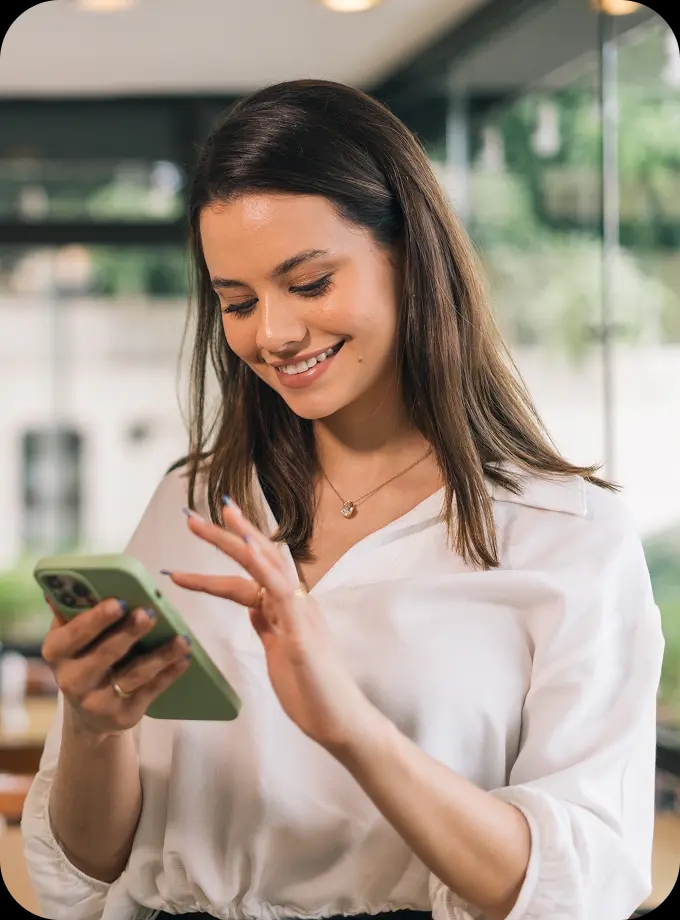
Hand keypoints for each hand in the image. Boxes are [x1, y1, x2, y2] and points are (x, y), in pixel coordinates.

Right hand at [42, 597, 190, 740]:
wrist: (89, 712)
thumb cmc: (84, 657)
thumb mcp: (72, 637)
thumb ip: (74, 610)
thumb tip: (73, 579)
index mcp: (56, 652)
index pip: (75, 634)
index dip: (96, 619)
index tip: (119, 601)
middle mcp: (71, 680)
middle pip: (105, 654)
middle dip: (129, 633)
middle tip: (151, 613)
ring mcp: (97, 701)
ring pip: (133, 675)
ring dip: (160, 655)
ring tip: (182, 639)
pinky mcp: (123, 715)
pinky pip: (150, 691)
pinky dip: (169, 674)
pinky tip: (184, 658)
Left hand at [164, 500, 374, 751]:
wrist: (340, 721)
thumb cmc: (312, 691)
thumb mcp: (279, 652)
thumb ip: (267, 627)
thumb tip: (252, 607)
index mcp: (286, 608)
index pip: (249, 573)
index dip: (224, 554)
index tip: (200, 533)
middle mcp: (295, 601)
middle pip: (256, 558)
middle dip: (224, 535)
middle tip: (191, 517)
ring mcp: (300, 612)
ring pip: (268, 565)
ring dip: (240, 538)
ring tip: (218, 515)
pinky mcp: (302, 628)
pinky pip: (279, 590)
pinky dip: (262, 565)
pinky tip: (247, 547)